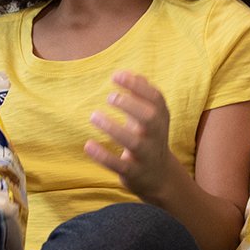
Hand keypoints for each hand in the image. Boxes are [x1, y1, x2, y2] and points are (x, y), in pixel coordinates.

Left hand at [84, 71, 188, 201]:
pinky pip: (119, 165)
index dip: (137, 86)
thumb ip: (140, 94)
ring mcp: (146, 155)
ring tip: (94, 116)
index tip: (116, 76)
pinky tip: (88, 144)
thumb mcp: (150, 116)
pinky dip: (103, 155)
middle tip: (109, 97)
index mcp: (161, 118)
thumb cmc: (149, 137)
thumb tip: (126, 73)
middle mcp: (157, 135)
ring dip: (113, 128)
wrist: (159, 177)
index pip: (155, 98)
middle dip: (130, 105)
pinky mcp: (134, 172)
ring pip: (134, 142)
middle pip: (150, 117)